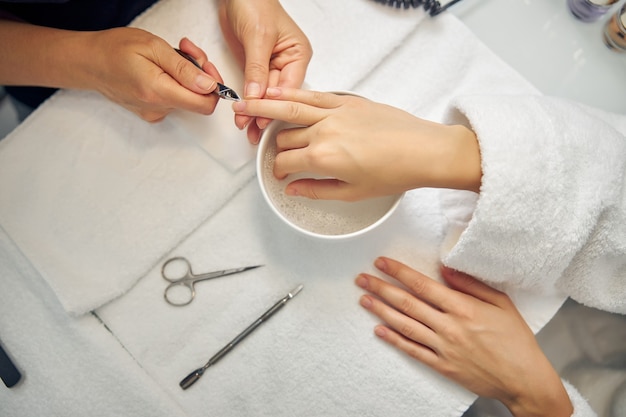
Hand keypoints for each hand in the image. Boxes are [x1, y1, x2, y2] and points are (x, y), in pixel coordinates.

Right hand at [88, 29, 223, 121]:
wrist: (89, 62)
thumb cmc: (115, 49)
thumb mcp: (154, 47)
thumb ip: (184, 69)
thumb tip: (209, 85)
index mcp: (159, 92)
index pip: (205, 104)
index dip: (214, 85)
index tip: (206, 65)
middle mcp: (158, 108)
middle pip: (198, 100)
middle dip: (201, 74)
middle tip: (187, 50)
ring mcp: (155, 113)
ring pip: (187, 98)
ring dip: (187, 76)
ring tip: (171, 54)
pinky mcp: (151, 112)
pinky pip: (175, 100)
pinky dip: (176, 83)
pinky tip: (163, 68)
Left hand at [218, 0, 310, 142]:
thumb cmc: (255, 3)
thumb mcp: (258, 37)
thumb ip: (257, 68)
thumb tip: (257, 96)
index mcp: (298, 54)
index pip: (290, 86)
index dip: (277, 105)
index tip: (263, 119)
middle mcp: (287, 63)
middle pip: (277, 95)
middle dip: (265, 113)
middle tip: (253, 130)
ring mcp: (271, 67)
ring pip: (265, 96)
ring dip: (255, 112)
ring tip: (247, 129)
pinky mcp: (256, 68)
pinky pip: (253, 89)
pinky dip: (249, 103)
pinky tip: (244, 116)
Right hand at [233, 88, 480, 200]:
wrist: (423, 150)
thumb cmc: (393, 173)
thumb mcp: (352, 193)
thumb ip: (316, 190)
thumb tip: (292, 190)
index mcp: (323, 159)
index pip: (285, 162)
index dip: (278, 170)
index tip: (281, 175)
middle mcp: (323, 132)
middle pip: (284, 137)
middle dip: (276, 147)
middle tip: (275, 152)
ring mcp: (334, 113)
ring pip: (289, 109)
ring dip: (263, 107)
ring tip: (244, 103)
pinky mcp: (346, 101)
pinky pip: (312, 95)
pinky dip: (291, 93)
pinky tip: (277, 92)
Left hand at [355, 257, 572, 416]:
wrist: (524, 380)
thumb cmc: (516, 340)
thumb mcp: (501, 303)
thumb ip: (471, 284)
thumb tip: (446, 268)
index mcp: (464, 308)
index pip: (423, 284)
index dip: (399, 272)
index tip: (382, 263)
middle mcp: (450, 327)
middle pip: (407, 303)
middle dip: (382, 288)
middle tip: (363, 278)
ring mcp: (444, 348)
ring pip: (405, 325)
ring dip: (381, 311)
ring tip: (364, 299)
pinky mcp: (442, 366)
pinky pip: (412, 350)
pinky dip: (394, 340)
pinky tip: (379, 330)